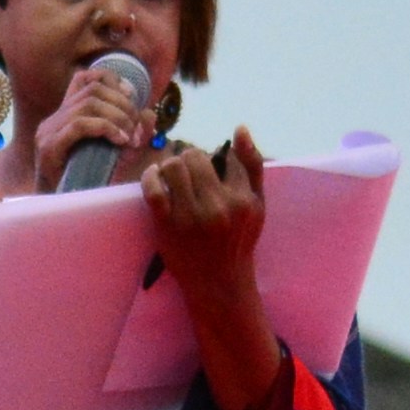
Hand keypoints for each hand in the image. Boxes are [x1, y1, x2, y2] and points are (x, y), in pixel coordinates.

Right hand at [32, 56, 159, 179]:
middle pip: (93, 89)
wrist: (62, 212)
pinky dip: (106, 128)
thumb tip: (149, 112)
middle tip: (136, 129)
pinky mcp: (49, 147)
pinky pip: (80, 125)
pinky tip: (120, 142)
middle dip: (123, 105)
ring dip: (118, 118)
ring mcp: (49, 132)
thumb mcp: (116, 153)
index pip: (85, 78)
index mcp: (66, 116)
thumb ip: (131, 132)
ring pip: (88, 104)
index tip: (132, 99)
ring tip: (129, 138)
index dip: (112, 81)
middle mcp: (54, 119)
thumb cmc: (89, 185)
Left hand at [143, 129, 280, 409]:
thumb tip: (240, 128)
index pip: (226, 157)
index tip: (207, 166)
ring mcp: (191, 216)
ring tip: (171, 174)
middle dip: (189, 159)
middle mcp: (219, 206)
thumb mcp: (257, 205)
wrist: (219, 281)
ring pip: (174, 167)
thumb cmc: (238, 240)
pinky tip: (155, 178)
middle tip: (186, 169)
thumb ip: (252, 167)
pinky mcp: (167, 225)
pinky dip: (151, 177)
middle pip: (195, 157)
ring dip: (169, 165)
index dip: (214, 157)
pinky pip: (153, 189)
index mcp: (243, 199)